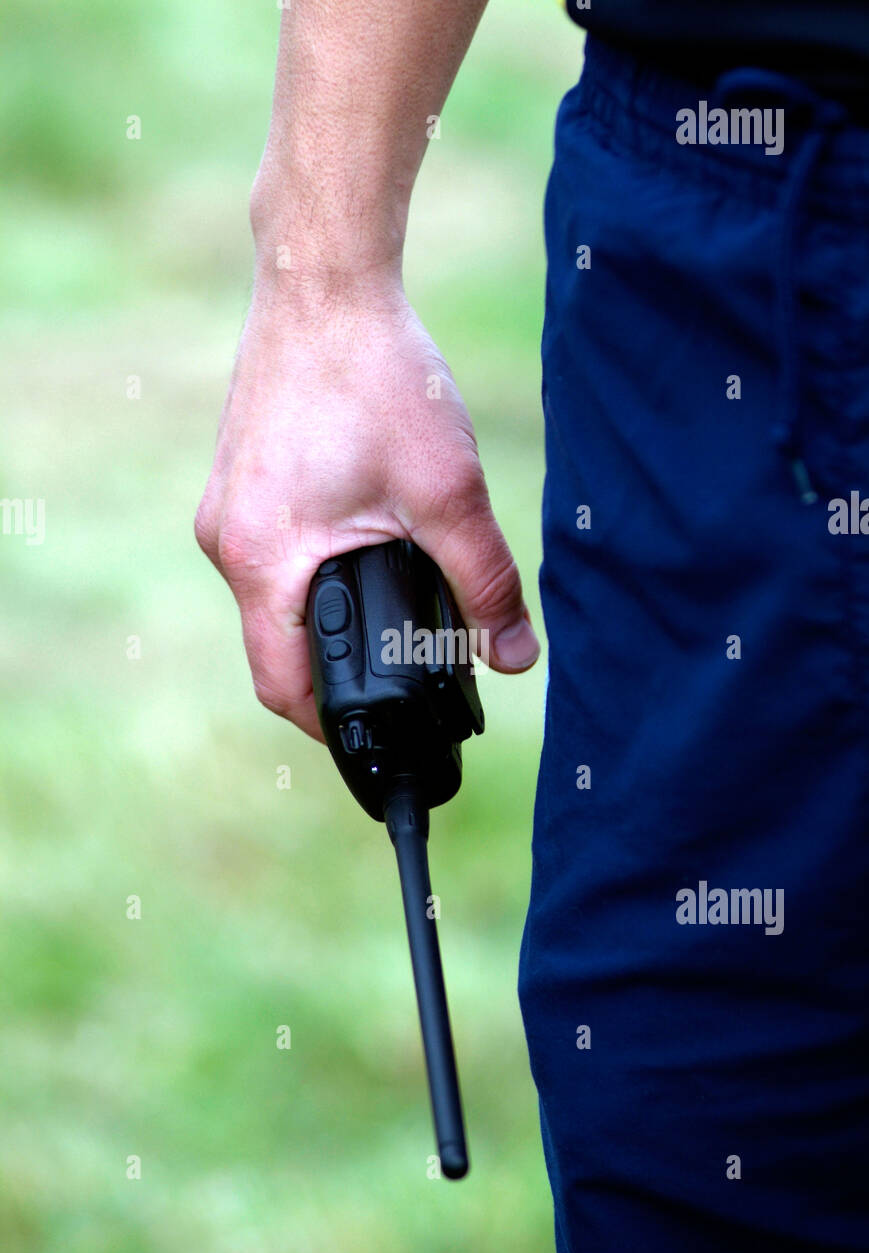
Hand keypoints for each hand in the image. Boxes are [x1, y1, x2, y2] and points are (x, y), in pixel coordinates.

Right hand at [195, 278, 539, 741]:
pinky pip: (272, 556)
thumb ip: (486, 583)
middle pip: (276, 646)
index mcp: (263, 559)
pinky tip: (364, 553)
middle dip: (337, 672)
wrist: (324, 280)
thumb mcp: (448, 492)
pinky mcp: (239, 480)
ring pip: (274, 600)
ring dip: (328, 620)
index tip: (378, 739)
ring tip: (393, 616)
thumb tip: (517, 658)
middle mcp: (227, 541)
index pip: (282, 685)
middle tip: (402, 678)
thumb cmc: (376, 376)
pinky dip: (314, 575)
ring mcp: (226, 507)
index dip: (331, 727)